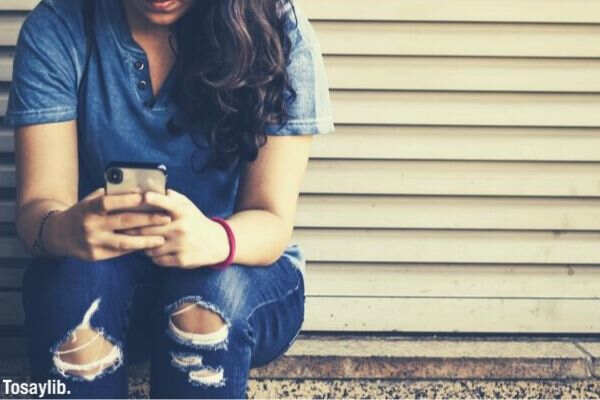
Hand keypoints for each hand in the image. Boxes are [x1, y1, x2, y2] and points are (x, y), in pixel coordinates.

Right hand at [45, 188, 170, 260]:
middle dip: (147, 220)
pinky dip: (135, 248)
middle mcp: (90, 225)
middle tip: (166, 218)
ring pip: (123, 242)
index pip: (109, 202)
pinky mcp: (95, 255)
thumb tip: (137, 190)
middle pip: (122, 222)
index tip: (147, 196)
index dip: (128, 199)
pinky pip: (119, 252)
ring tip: (162, 238)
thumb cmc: (82, 212)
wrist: (58, 235)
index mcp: (88, 208)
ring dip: (145, 240)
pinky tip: (148, 246)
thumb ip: (109, 196)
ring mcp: (93, 242)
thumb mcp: (90, 200)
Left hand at [120, 189, 229, 268]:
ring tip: (140, 240)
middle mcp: (182, 227)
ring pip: (150, 246)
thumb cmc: (196, 221)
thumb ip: (170, 197)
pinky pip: (157, 259)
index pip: (166, 203)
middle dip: (132, 228)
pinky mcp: (182, 260)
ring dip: (142, 244)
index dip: (153, 199)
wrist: (217, 243)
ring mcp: (181, 245)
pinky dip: (153, 256)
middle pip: (148, 228)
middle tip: (122, 227)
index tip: (142, 196)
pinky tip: (154, 251)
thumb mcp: (187, 205)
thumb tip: (150, 188)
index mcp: (183, 212)